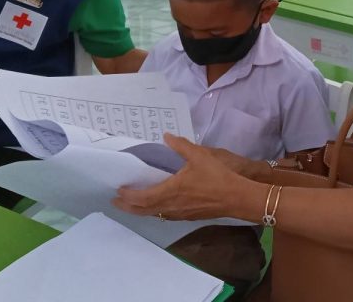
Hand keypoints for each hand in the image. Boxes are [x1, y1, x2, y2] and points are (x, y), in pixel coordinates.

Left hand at [114, 133, 260, 221]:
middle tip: (115, 202)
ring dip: (140, 211)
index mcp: (170, 191)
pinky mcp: (189, 216)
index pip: (142, 197)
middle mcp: (172, 206)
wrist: (237, 197)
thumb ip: (181, 145)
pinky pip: (165, 216)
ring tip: (132, 205)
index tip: (118, 191)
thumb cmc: (217, 176)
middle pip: (144, 210)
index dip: (128, 196)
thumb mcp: (199, 155)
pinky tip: (156, 207)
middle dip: (128, 207)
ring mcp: (180, 213)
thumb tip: (166, 136)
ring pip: (155, 215)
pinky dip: (155, 212)